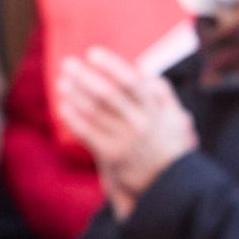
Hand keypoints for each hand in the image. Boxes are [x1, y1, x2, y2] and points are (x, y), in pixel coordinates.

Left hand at [57, 47, 197, 216]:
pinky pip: (88, 134)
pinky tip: (63, 107)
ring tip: (62, 83)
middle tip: (67, 64)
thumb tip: (143, 72)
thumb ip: (162, 93)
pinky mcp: (112, 156)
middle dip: (86, 77)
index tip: (93, 53)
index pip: (131, 81)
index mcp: (155, 108)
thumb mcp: (176, 117)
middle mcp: (140, 123)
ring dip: (76, 95)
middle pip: (108, 94)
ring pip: (95, 112)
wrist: (167, 185)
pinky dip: (74, 119)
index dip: (111, 65)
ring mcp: (125, 140)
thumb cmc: (168, 145)